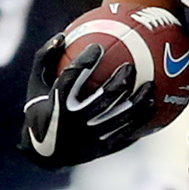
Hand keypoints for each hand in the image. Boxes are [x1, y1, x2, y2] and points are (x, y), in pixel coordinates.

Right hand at [21, 34, 145, 166]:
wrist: (42, 153)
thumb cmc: (40, 109)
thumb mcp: (36, 85)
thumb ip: (45, 59)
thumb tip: (62, 35)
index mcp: (55, 104)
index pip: (71, 78)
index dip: (85, 61)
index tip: (97, 47)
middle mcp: (73, 122)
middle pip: (102, 99)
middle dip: (120, 82)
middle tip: (131, 67)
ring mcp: (88, 139)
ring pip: (120, 119)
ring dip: (138, 102)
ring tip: (151, 86)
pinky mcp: (100, 151)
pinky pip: (125, 134)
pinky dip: (139, 121)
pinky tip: (152, 107)